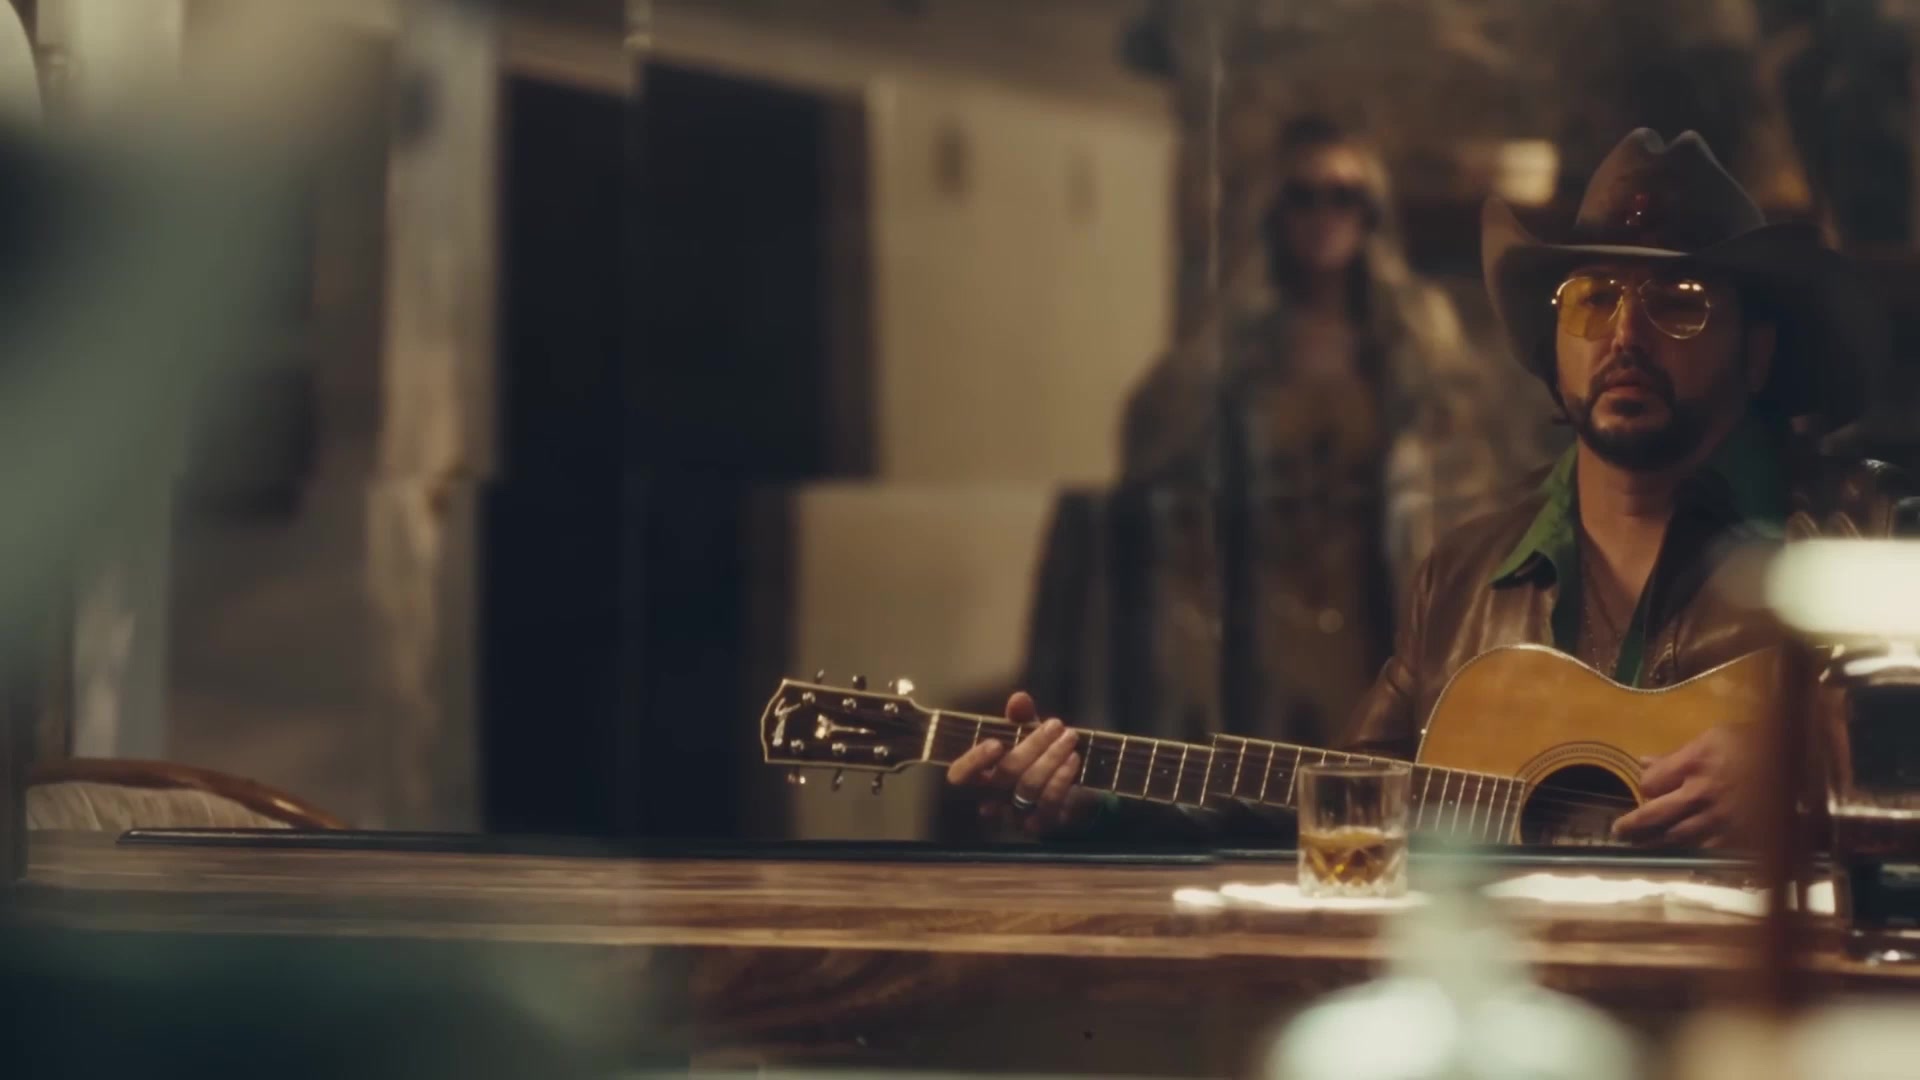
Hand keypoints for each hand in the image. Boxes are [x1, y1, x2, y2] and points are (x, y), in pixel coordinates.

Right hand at [946, 692, 1100, 836]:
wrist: (1067, 793)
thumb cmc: (1036, 760)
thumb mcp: (1027, 736)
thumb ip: (1020, 718)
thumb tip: (1019, 699)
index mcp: (980, 776)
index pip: (960, 776)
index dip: (973, 761)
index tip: (996, 743)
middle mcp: (993, 800)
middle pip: (1006, 774)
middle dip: (1032, 745)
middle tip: (1055, 724)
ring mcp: (1017, 815)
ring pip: (1029, 787)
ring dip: (1052, 758)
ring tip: (1069, 736)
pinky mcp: (1042, 823)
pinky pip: (1050, 801)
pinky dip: (1062, 777)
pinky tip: (1073, 758)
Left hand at [1612, 724, 1760, 848]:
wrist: (1805, 765)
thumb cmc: (1758, 743)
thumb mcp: (1715, 737)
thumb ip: (1677, 755)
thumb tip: (1642, 762)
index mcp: (1696, 763)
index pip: (1650, 784)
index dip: (1646, 787)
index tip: (1648, 789)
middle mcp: (1704, 793)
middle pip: (1655, 815)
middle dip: (1633, 825)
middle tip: (1618, 831)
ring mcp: (1722, 818)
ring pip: (1678, 835)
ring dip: (1657, 840)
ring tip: (1642, 844)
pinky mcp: (1740, 837)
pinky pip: (1707, 848)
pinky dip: (1692, 849)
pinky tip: (1683, 850)